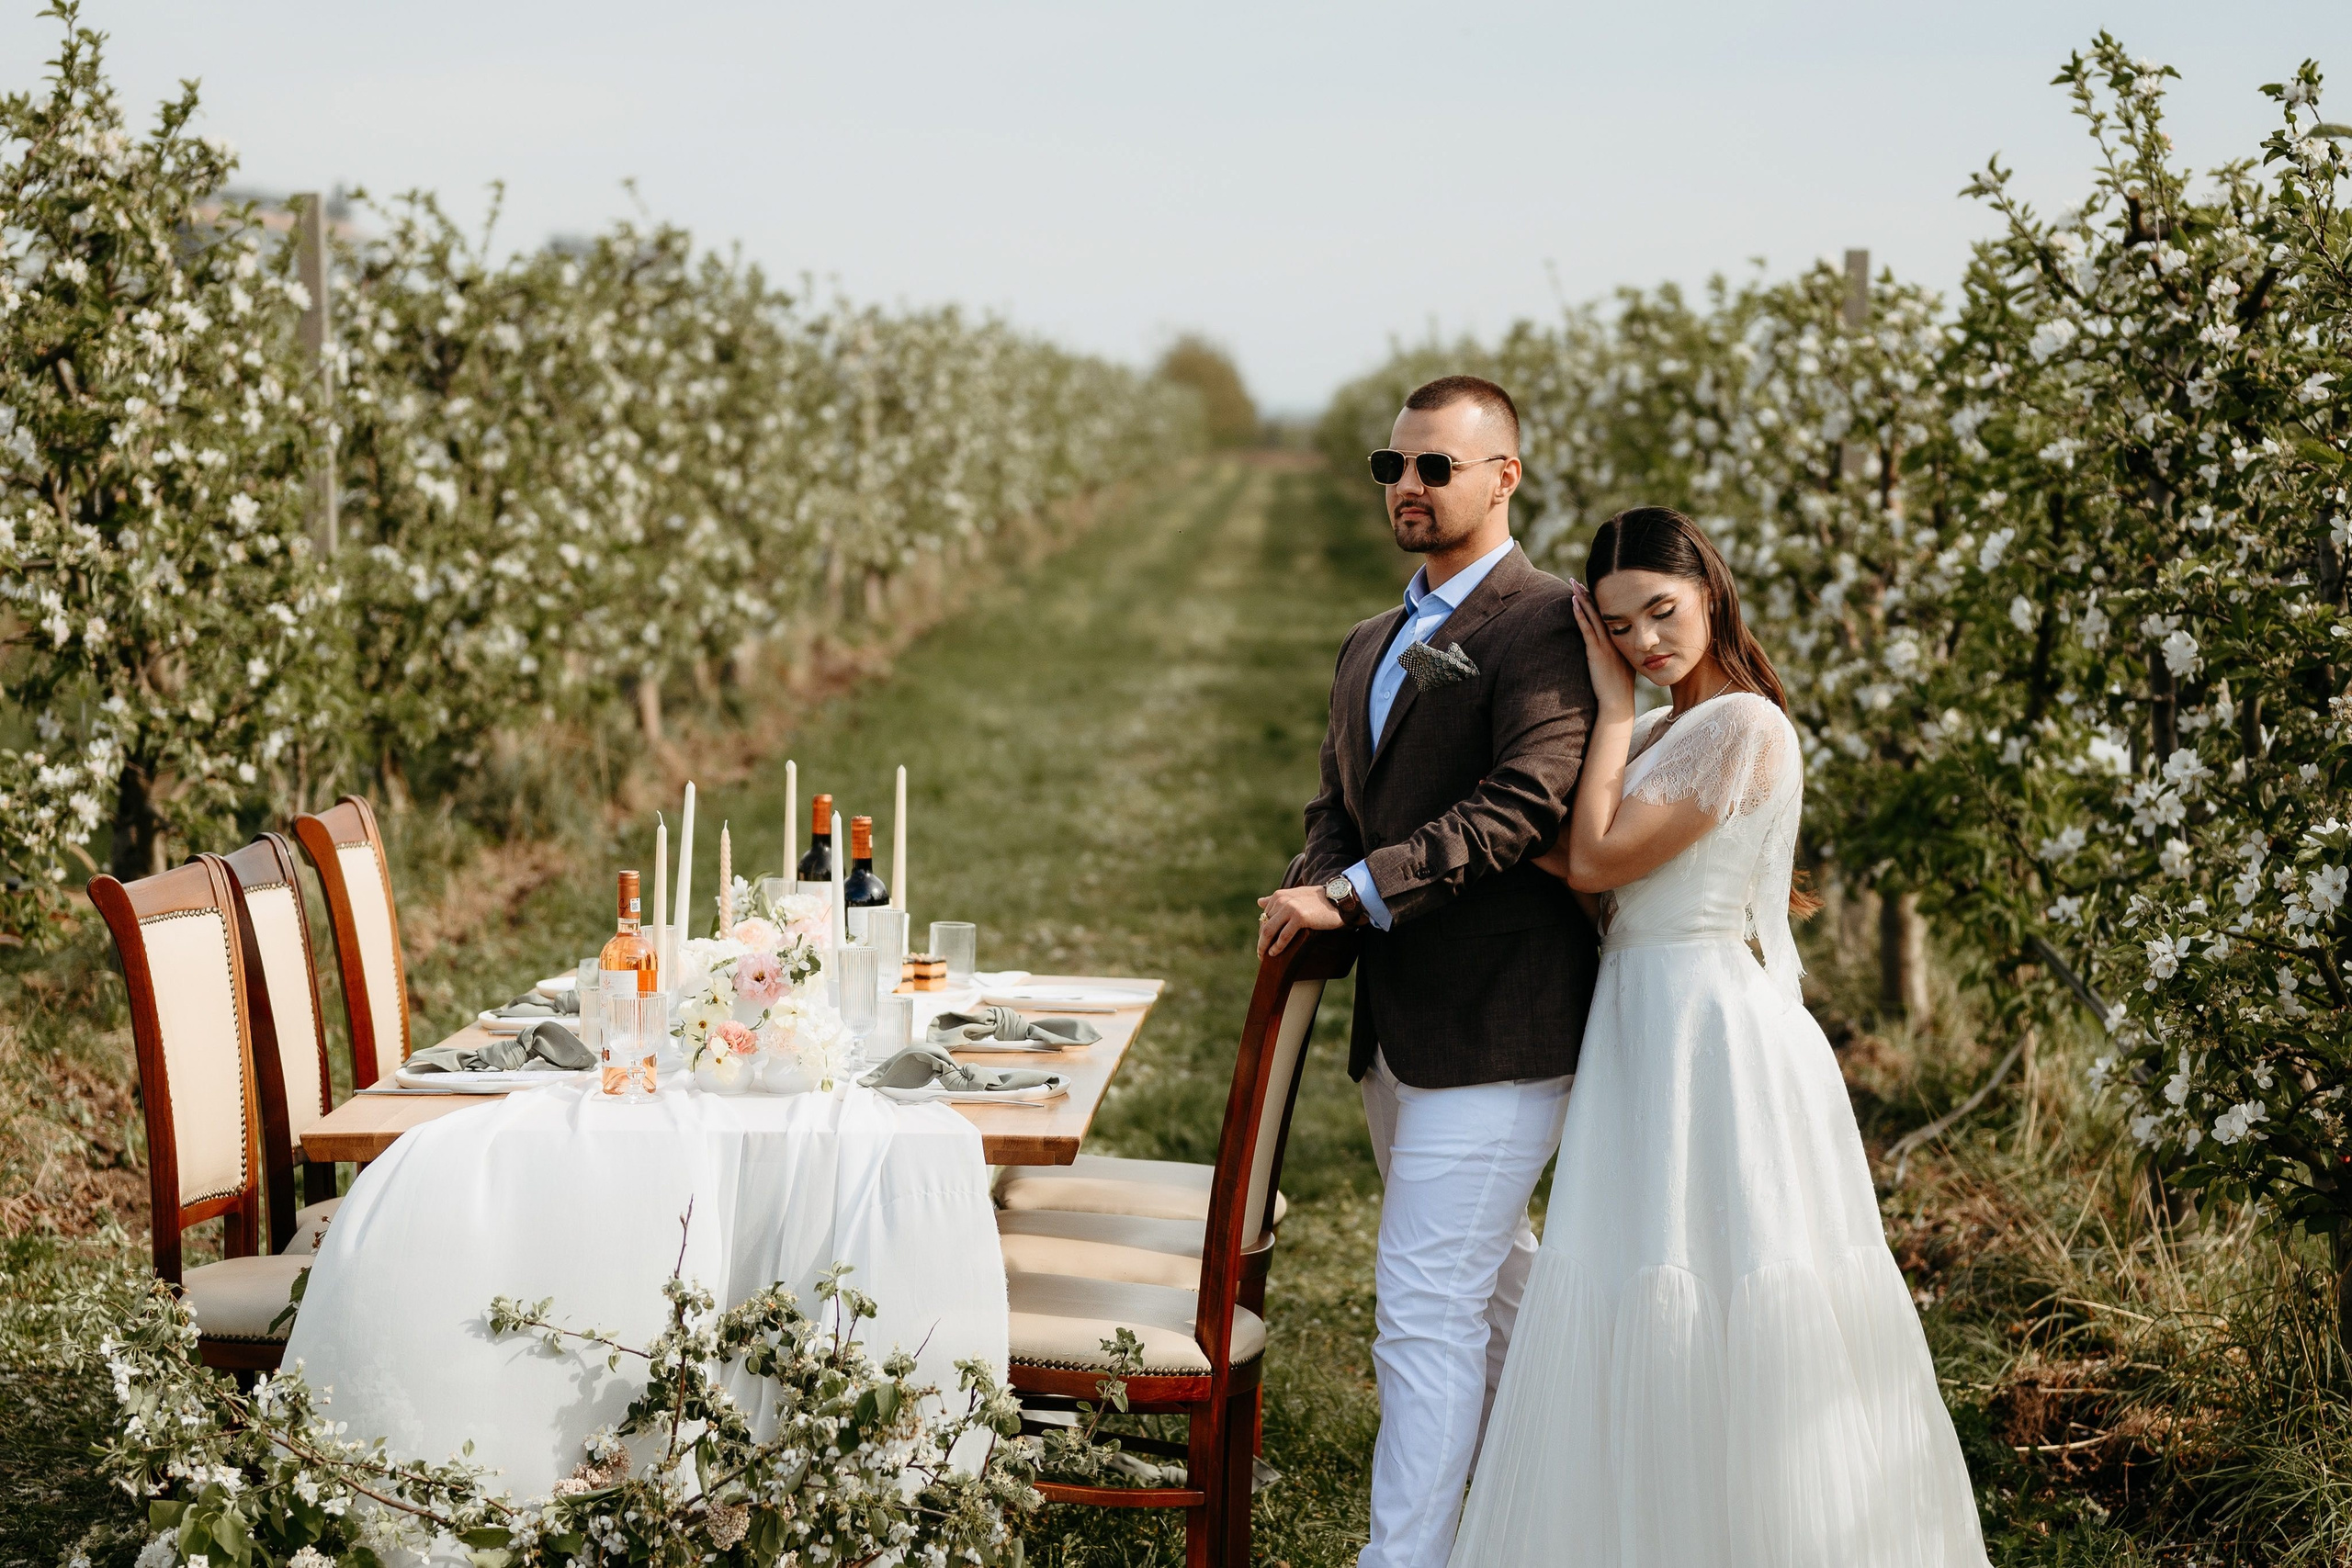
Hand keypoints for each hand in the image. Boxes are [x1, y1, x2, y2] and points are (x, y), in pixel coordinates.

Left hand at [1257, 885, 1344, 956]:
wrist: (1338, 899)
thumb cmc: (1318, 899)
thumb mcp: (1296, 895)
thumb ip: (1278, 899)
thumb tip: (1258, 902)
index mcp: (1279, 895)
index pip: (1264, 917)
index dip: (1262, 931)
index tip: (1263, 943)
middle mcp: (1282, 900)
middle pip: (1264, 925)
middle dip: (1261, 941)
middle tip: (1260, 953)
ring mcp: (1290, 908)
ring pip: (1269, 931)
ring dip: (1264, 946)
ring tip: (1264, 956)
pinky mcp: (1300, 917)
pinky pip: (1283, 936)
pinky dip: (1277, 946)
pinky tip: (1274, 953)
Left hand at [1569, 579, 1636, 720]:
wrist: (1618, 703)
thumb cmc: (1618, 691)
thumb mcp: (1620, 669)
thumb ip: (1615, 658)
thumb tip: (1608, 654)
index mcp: (1621, 642)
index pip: (1610, 617)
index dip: (1600, 603)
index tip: (1592, 590)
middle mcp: (1615, 640)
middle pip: (1602, 611)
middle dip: (1590, 595)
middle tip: (1579, 580)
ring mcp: (1606, 645)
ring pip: (1594, 616)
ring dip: (1583, 599)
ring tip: (1573, 584)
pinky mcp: (1597, 652)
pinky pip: (1587, 629)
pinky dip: (1580, 614)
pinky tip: (1573, 602)